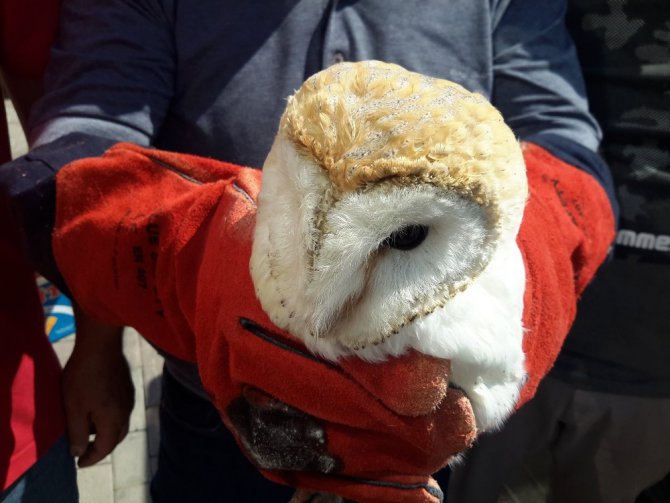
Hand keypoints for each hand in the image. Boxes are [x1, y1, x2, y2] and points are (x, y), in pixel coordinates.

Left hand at [62, 304, 134, 466]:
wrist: (100, 345)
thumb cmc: (83, 377)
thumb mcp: (74, 408)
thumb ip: (77, 433)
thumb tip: (79, 452)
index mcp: (113, 420)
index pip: (105, 448)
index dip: (91, 458)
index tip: (78, 463)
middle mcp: (126, 412)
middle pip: (116, 438)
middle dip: (101, 447)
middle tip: (84, 450)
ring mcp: (129, 398)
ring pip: (120, 423)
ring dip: (106, 432)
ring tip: (89, 430)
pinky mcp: (127, 387)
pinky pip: (122, 410)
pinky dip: (111, 418)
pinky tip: (97, 409)